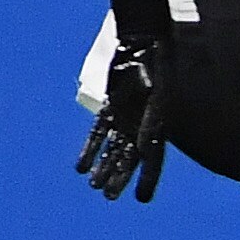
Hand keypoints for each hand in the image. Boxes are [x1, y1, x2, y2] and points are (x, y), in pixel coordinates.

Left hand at [77, 40, 170, 199]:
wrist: (144, 40)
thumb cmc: (156, 62)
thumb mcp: (157, 90)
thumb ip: (151, 120)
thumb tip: (144, 147)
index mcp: (159, 122)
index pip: (154, 157)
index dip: (148, 178)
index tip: (141, 199)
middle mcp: (142, 123)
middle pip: (130, 156)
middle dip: (120, 176)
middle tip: (109, 197)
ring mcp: (126, 116)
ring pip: (114, 147)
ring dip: (104, 165)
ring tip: (94, 185)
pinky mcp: (112, 107)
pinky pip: (99, 132)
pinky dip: (91, 148)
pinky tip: (80, 167)